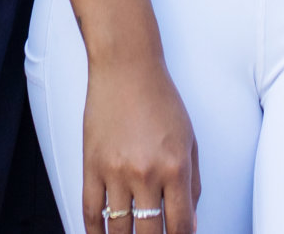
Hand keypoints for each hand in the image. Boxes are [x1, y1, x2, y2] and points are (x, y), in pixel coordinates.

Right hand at [82, 56, 198, 233]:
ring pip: (118, 229)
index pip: (180, 226)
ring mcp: (115, 171)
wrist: (125, 66)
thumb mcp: (189, 141)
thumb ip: (192, 185)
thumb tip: (191, 224)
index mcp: (175, 168)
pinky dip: (95, 232)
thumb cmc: (160, 99)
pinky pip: (91, 211)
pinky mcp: (92, 165)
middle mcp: (146, 174)